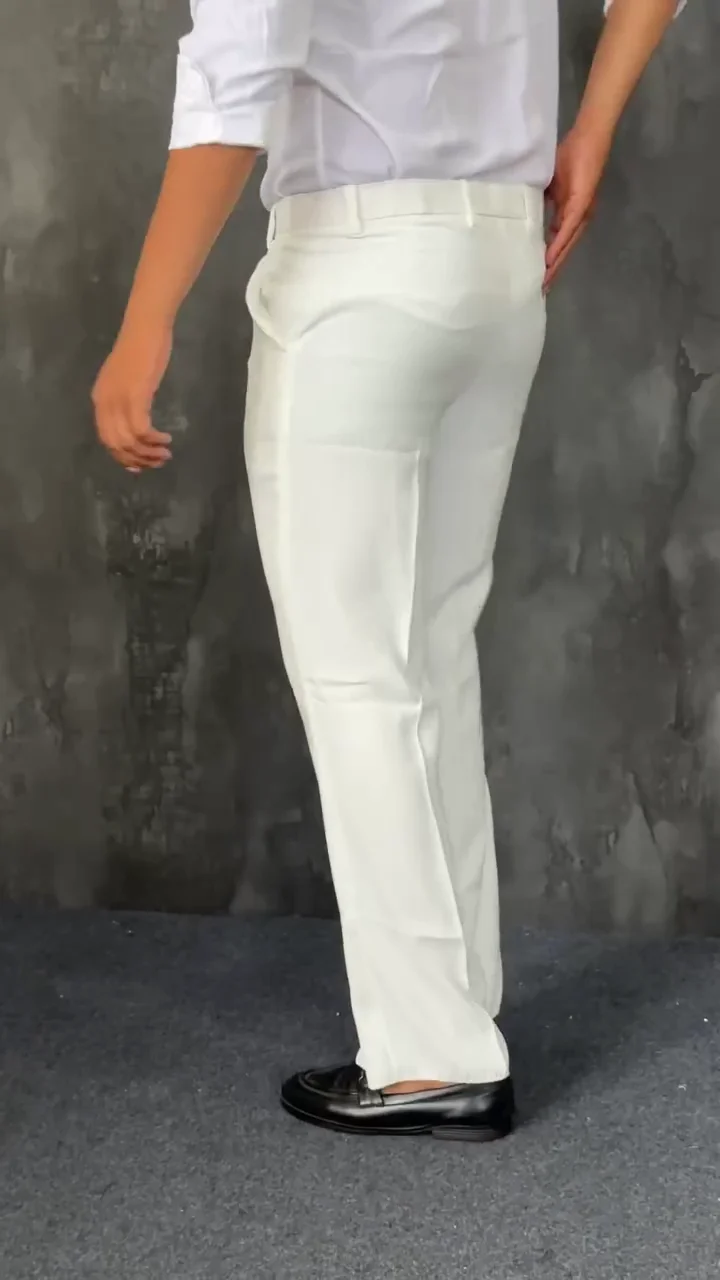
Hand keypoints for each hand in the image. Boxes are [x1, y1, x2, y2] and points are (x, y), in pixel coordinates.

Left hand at [92, 319, 173, 471]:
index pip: (106, 438)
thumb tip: (135, 424)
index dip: (122, 457)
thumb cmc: (140, 349)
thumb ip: (126, 400)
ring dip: (148, 453)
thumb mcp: (126, 380)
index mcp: (100, 399)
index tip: (140, 466)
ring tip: (165, 454)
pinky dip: (153, 440)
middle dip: (137, 459)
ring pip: (129, 441)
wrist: (146, 327)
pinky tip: (166, 439)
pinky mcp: (136, 395)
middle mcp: (105, 402)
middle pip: (116, 444)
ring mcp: (119, 399)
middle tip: (157, 462)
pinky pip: (141, 429)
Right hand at [544, 125, 611, 290]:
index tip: (536, 276)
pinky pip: (568, 230)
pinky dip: (559, 246)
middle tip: (540, 289)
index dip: (548, 260)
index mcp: (569, 213)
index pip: (557, 242)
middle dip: (553, 270)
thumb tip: (524, 214)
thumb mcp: (548, 185)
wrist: (586, 138)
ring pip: (567, 245)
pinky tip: (550, 260)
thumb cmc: (569, 156)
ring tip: (544, 281)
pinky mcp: (582, 205)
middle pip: (564, 250)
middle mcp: (577, 218)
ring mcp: (581, 213)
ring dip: (556, 265)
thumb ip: (540, 201)